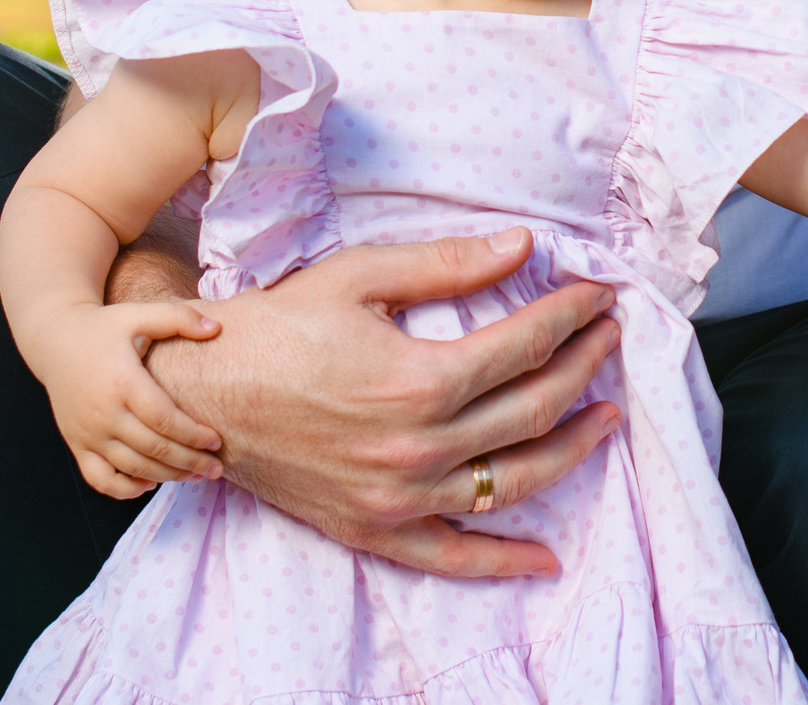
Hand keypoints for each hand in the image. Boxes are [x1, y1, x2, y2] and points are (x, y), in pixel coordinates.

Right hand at [20, 299, 226, 498]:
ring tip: (195, 476)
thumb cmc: (104, 328)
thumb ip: (179, 318)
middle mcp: (103, 413)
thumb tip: (217, 328)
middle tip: (216, 469)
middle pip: (153, 449)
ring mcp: (88, 433)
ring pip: (132, 467)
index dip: (193, 435)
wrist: (55, 341)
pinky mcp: (77, 444)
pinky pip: (100, 479)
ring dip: (167, 476)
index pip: (164, 420)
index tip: (216, 442)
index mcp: (123, 383)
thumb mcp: (139, 314)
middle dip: (189, 462)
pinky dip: (125, 488)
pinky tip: (149, 483)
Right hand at [145, 228, 624, 577]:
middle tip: (609, 338)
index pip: (526, 345)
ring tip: (605, 417)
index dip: (572, 316)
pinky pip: (452, 554)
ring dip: (572, 448)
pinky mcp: (374, 527)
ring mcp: (398, 496)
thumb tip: (522, 245)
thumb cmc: (275, 327)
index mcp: (418, 379)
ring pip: (513, 481)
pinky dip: (502, 561)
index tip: (599, 296)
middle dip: (585, 367)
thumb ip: (447, 264)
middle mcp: (417, 446)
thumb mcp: (358, 277)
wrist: (198, 394)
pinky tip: (545, 558)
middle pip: (534, 408)